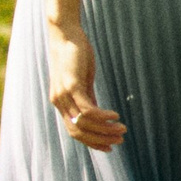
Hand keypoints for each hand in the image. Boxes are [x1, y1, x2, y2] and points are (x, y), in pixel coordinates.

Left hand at [46, 19, 123, 150]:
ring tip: (122, 128)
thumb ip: (87, 97)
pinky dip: (102, 116)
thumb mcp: (82, 80)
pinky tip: (114, 115)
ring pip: (84, 123)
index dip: (92, 142)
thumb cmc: (74, 55)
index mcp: (61, 103)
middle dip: (100, 139)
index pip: (75, 132)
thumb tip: (97, 114)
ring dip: (105, 129)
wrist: (65, 33)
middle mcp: (59, 102)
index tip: (109, 147)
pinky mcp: (71, 85)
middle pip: (79, 132)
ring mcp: (63, 94)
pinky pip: (87, 108)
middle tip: (119, 139)